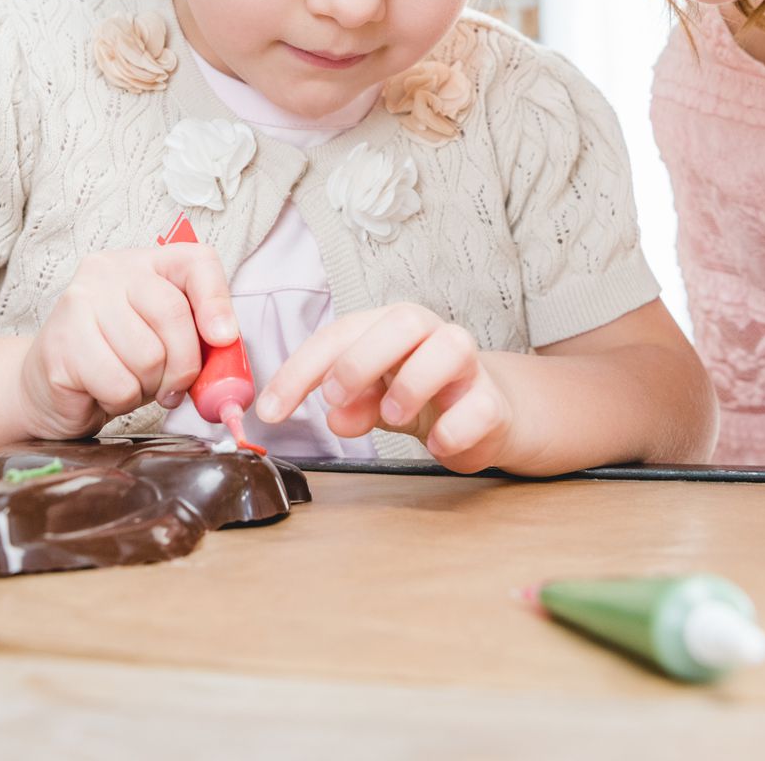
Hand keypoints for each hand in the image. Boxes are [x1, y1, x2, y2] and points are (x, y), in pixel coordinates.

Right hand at [17, 244, 236, 438]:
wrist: (48, 388)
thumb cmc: (116, 361)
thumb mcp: (166, 340)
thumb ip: (199, 337)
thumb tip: (227, 345)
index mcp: (143, 263)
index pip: (196, 262)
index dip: (217, 302)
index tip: (224, 339)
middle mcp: (108, 272)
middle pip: (174, 315)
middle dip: (184, 365)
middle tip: (172, 386)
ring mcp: (79, 303)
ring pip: (148, 356)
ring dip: (148, 386)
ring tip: (129, 382)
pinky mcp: (60, 344)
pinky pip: (120, 384)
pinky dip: (122, 401)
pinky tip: (104, 392)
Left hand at [257, 303, 513, 472]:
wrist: (484, 414)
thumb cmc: (418, 395)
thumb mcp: (373, 399)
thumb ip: (351, 403)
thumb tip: (336, 416)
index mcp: (390, 328)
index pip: (342, 334)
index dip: (301, 370)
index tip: (271, 411)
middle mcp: (431, 335)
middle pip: (403, 320)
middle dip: (361, 359)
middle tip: (334, 398)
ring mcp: (468, 366)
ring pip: (451, 347)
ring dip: (412, 385)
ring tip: (392, 418)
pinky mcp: (493, 402)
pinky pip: (479, 407)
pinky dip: (452, 430)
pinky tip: (435, 443)